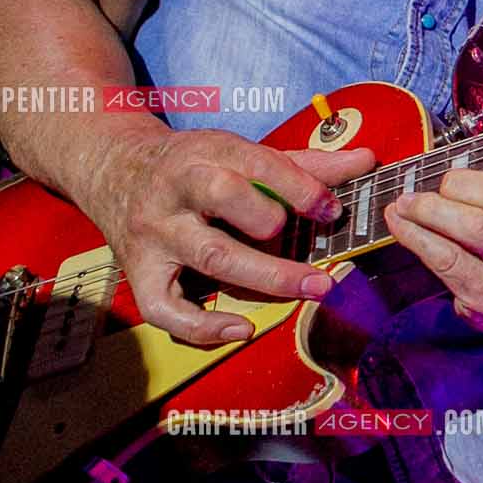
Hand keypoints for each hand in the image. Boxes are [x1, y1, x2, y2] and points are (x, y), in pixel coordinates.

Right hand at [92, 126, 375, 345]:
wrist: (114, 170)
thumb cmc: (194, 164)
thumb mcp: (241, 152)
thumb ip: (305, 163)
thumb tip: (367, 160)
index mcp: (207, 153)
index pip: (257, 164)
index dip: (300, 187)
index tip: (332, 209)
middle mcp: (177, 190)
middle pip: (226, 201)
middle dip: (277, 224)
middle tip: (320, 248)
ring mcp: (157, 233)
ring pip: (210, 255)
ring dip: (266, 276)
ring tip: (311, 288)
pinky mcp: (140, 271)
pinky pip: (165, 308)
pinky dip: (202, 326)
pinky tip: (242, 329)